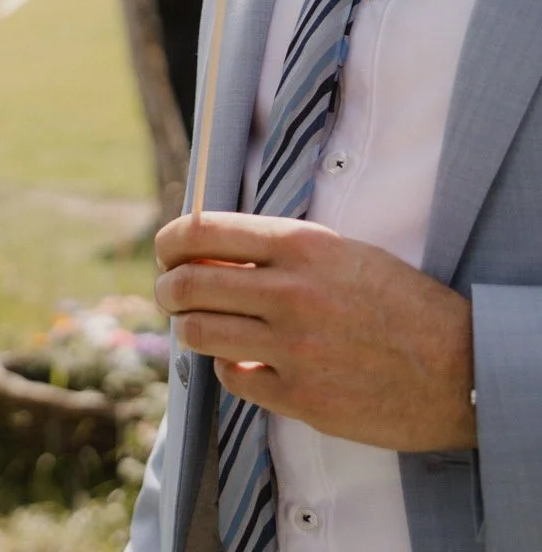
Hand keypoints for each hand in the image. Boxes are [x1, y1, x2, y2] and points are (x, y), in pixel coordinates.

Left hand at [156, 211, 476, 451]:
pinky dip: (231, 369)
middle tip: (170, 295)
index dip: (168, 244)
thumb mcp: (341, 253)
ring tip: (202, 328)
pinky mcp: (300, 396)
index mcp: (301, 246)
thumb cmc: (400, 304)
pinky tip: (249, 363)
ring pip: (197, 333)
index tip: (165, 255)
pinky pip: (231, 377)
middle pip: (185, 285)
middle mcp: (291, 293)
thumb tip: (202, 248)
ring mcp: (294, 348)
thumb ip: (275, 249)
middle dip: (166, 290)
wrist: (463, 369)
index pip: (199, 232)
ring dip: (190, 330)